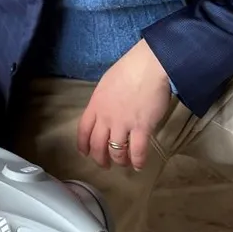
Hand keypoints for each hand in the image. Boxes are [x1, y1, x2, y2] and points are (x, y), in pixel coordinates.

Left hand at [77, 40, 174, 170]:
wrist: (149, 66)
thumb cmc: (129, 70)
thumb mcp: (106, 84)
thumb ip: (103, 100)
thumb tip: (106, 110)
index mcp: (95, 105)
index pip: (83, 131)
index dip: (83, 145)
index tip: (86, 153)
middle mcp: (106, 117)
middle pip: (97, 146)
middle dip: (100, 159)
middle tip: (105, 165)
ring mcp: (123, 124)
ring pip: (116, 152)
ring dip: (119, 161)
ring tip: (124, 164)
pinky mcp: (141, 127)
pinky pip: (137, 151)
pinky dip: (138, 161)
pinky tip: (139, 165)